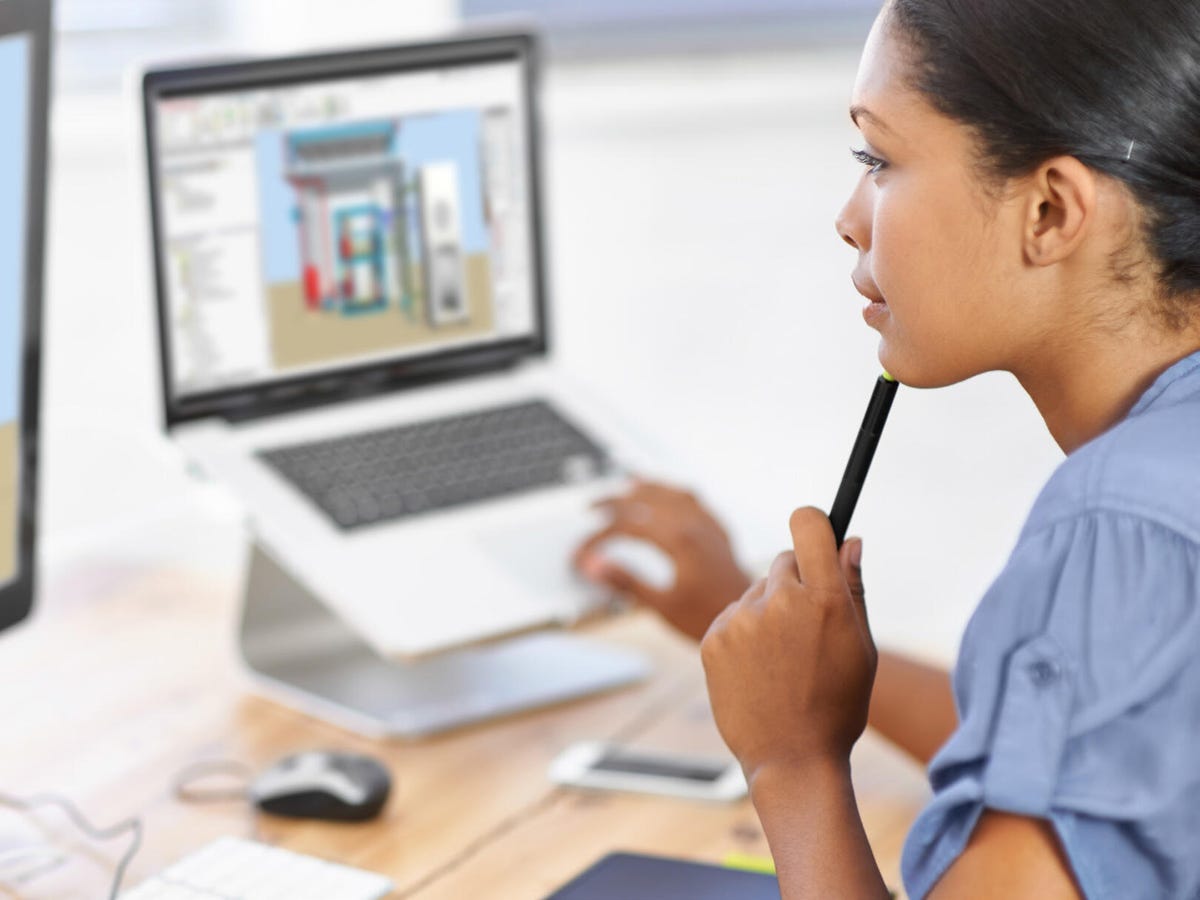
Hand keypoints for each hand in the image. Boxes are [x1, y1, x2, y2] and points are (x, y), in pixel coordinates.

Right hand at [572, 479, 751, 640]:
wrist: (752, 620)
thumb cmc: (708, 617)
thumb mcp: (661, 605)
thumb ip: (626, 582)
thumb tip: (593, 566)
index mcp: (679, 540)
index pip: (628, 526)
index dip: (600, 537)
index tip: (582, 552)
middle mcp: (695, 525)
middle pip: (647, 500)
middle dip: (616, 501)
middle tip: (592, 505)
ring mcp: (709, 525)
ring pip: (672, 493)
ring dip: (646, 488)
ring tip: (627, 484)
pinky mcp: (719, 531)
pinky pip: (694, 499)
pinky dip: (674, 493)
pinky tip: (668, 494)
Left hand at [700, 507, 874, 780]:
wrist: (790, 759)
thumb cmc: (836, 705)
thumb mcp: (860, 647)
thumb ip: (852, 587)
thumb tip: (850, 540)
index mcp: (824, 600)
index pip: (808, 524)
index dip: (812, 524)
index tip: (814, 534)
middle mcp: (779, 602)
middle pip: (783, 560)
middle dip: (795, 582)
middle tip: (805, 626)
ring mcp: (741, 619)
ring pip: (755, 591)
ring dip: (767, 611)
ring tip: (781, 660)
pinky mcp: (712, 637)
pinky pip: (731, 616)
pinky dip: (743, 633)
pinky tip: (758, 669)